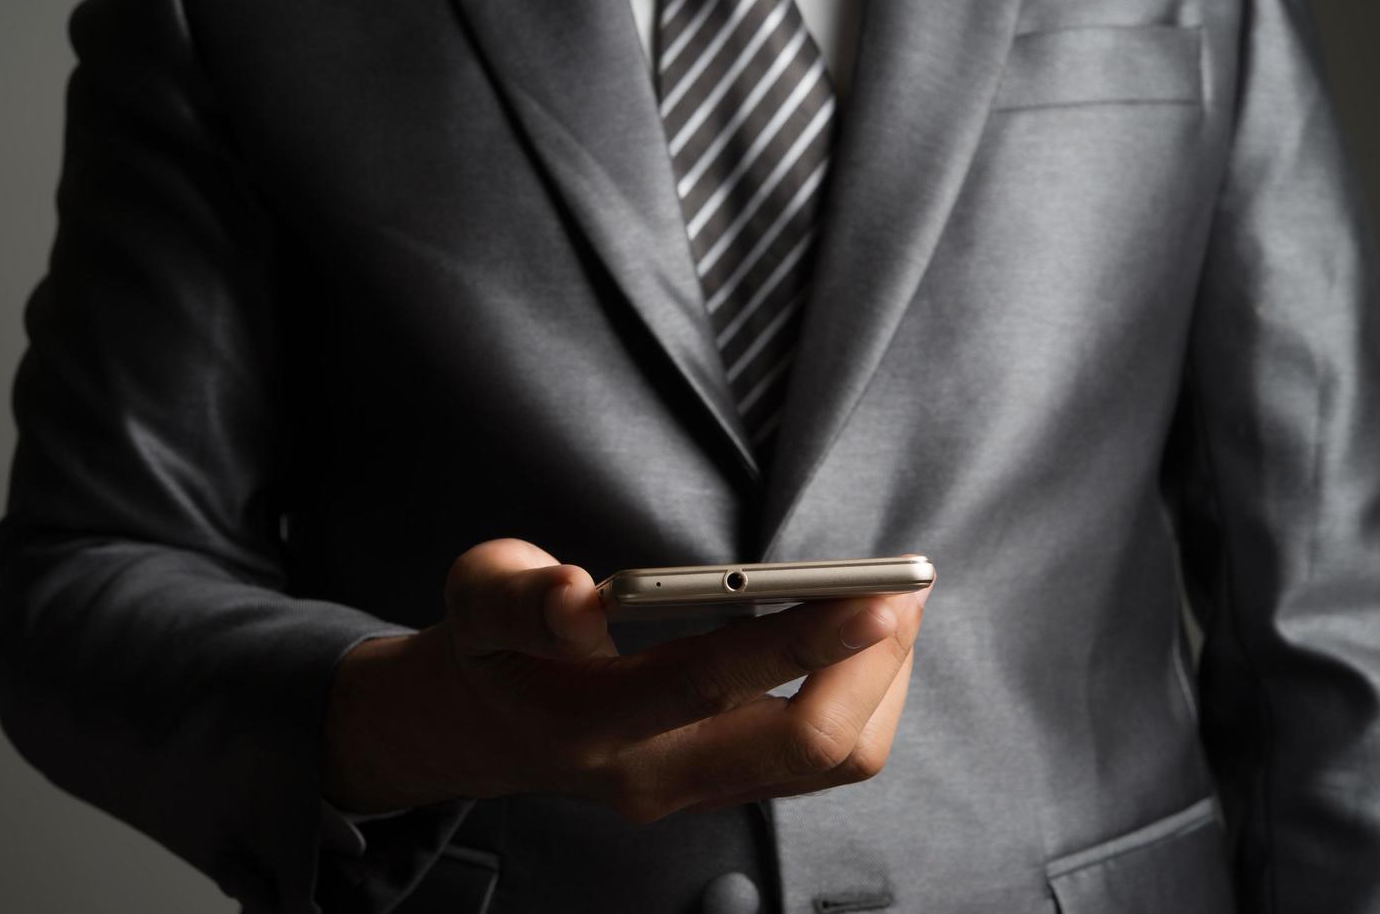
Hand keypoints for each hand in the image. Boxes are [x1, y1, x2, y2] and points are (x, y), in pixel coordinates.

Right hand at [322, 538, 930, 820]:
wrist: (489, 726)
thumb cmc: (491, 645)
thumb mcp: (477, 597)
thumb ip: (518, 598)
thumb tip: (576, 596)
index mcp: (589, 722)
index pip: (710, 684)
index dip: (799, 640)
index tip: (873, 595)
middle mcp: (653, 775)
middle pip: (802, 747)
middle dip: (871, 666)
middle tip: (902, 588)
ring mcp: (696, 791)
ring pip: (829, 763)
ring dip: (879, 684)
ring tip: (894, 605)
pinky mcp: (725, 786)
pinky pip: (821, 761)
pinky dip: (862, 699)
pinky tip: (861, 642)